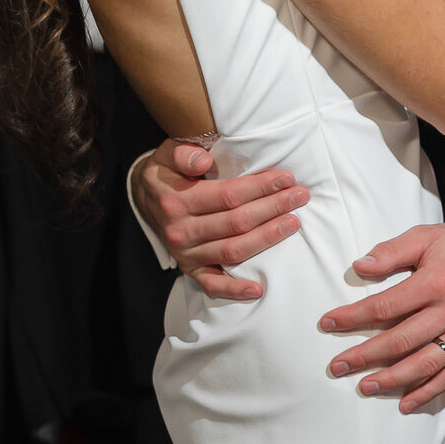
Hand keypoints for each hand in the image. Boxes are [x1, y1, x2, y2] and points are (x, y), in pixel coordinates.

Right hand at [137, 137, 311, 301]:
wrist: (144, 198)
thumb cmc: (167, 173)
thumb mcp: (167, 154)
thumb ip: (183, 153)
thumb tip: (203, 161)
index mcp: (177, 200)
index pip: (228, 195)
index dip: (260, 187)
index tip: (285, 178)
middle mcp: (180, 230)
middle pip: (236, 222)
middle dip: (273, 208)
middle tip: (300, 196)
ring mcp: (185, 253)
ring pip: (232, 250)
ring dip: (266, 239)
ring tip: (293, 223)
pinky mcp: (189, 269)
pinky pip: (212, 284)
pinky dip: (234, 290)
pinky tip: (258, 289)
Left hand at [319, 211, 444, 409]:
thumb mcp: (425, 236)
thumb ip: (391, 251)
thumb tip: (359, 266)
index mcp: (435, 282)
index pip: (384, 307)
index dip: (352, 318)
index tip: (328, 324)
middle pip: (400, 341)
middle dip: (364, 356)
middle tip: (337, 366)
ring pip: (425, 364)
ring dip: (392, 379)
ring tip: (365, 386)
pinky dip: (429, 391)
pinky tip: (407, 402)